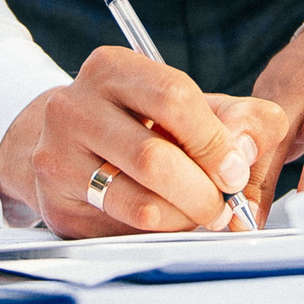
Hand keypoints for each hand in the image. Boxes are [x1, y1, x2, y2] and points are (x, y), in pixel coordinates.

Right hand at [0, 48, 286, 238]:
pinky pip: (124, 232)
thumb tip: (247, 153)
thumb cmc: (140, 121)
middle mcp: (72, 107)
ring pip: (139, 204)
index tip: (235, 171)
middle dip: (203, 191)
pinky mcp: (56, 206)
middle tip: (225, 207)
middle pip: (154, 158)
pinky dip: (159, 234)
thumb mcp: (192, 105)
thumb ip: (240, 118)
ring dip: (185, 218)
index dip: (214, 141)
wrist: (66, 143)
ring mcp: (56, 158)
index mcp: (110, 68)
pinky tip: (168, 221)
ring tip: (201, 215)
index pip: (173, 98)